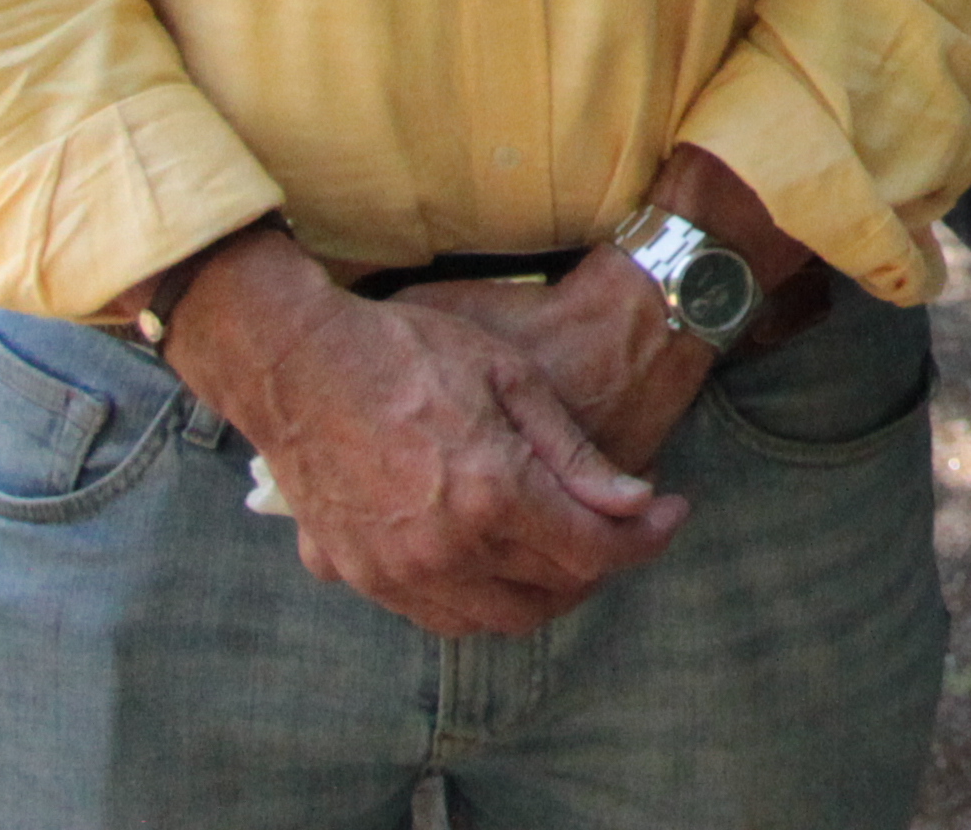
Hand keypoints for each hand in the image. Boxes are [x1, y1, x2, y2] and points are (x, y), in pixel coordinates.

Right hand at [161, 231, 685, 635]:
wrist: (296, 364)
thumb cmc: (410, 352)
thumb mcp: (512, 379)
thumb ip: (574, 455)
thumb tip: (634, 504)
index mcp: (494, 495)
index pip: (595, 550)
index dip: (648, 540)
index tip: (673, 514)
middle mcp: (447, 550)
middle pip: (552, 592)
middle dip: (601, 564)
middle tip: (620, 526)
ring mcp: (397, 572)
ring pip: (496, 618)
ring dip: (544, 590)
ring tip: (565, 543)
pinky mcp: (357, 576)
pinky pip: (439, 614)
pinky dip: (482, 597)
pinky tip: (497, 555)